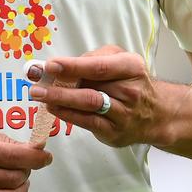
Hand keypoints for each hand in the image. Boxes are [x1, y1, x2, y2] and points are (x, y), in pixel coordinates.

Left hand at [28, 46, 163, 146]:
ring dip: (61, 101)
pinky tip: (53, 109)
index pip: (99, 67)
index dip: (73, 66)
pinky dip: (69, 115)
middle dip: (60, 86)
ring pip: (89, 106)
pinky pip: (89, 123)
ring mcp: (124, 114)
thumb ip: (92, 58)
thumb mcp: (118, 59)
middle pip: (90, 88)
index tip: (50, 65)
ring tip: (39, 96)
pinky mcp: (116, 132)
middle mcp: (130, 91)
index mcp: (131, 67)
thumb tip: (61, 64)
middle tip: (36, 83)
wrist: (156, 114)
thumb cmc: (129, 80)